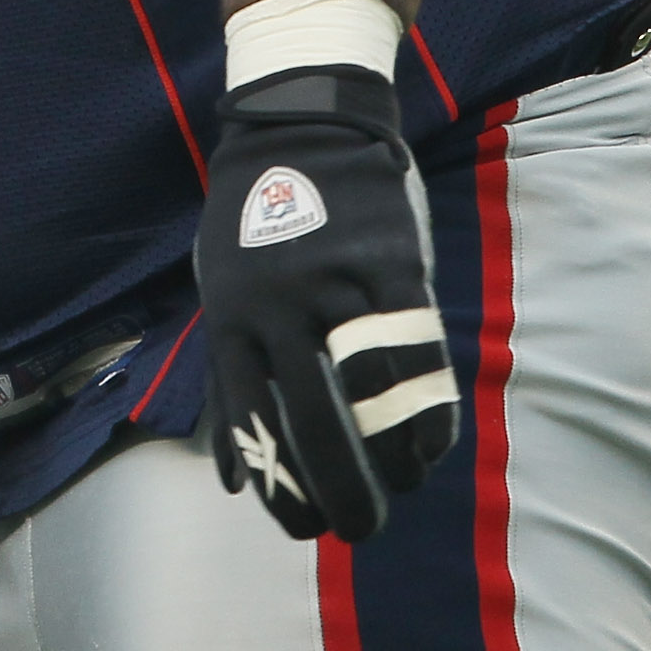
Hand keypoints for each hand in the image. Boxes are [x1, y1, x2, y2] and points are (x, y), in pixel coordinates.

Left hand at [194, 65, 460, 542]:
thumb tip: (231, 471)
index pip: (253, 424)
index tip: (302, 527)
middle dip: (339, 492)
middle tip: (358, 530)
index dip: (279, 488)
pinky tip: (430, 448)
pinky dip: (427, 410)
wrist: (299, 120)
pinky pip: (416, 353)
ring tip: (400, 490)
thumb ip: (226, 371)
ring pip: (371, 397)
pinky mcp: (391, 267)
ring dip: (391, 460)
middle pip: (313, 424)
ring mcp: (337, 286)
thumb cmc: (254, 213)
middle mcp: (278, 309)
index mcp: (230, 317)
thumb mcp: (220, 285)